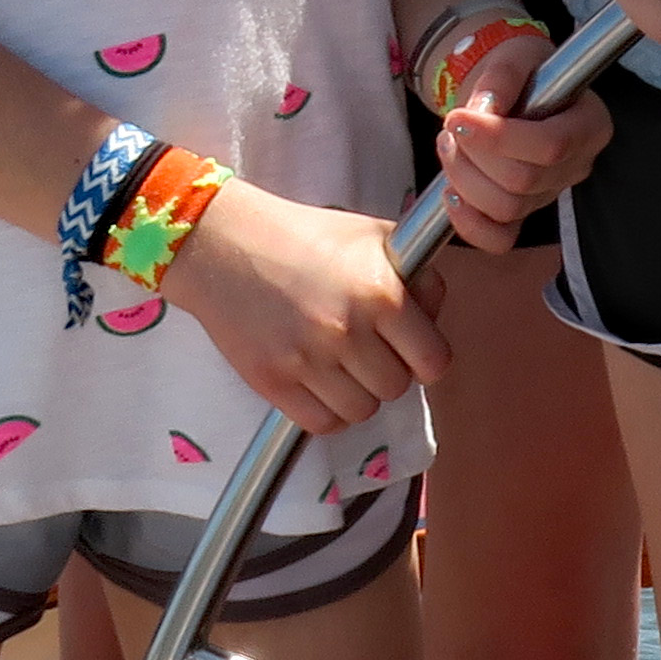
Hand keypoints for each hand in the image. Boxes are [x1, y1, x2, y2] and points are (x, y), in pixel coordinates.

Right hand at [166, 180, 451, 429]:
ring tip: (340, 363)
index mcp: (382, 293)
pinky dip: (326, 411)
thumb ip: (419, 278)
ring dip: (357, 393)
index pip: (434, 361)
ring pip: (361, 411)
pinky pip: (322, 423)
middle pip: (396, 388)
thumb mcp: (375, 238)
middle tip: (368, 349)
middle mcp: (348, 330)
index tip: (412, 350)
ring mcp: (307, 360)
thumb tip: (435, 319)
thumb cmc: (305, 236)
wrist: (225, 244)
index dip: (426, 357)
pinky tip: (318, 382)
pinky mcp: (272, 381)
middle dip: (388, 370)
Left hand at [430, 46, 607, 253]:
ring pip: (506, 208)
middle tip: (452, 125)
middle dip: (474, 156)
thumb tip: (486, 110)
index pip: (552, 146)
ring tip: (450, 145)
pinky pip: (499, 240)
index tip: (458, 117)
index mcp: (589, 124)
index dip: (499, 139)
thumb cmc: (519, 72)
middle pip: (524, 181)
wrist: (508, 89)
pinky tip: (451, 193)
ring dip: (463, 178)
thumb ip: (502, 76)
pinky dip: (468, 224)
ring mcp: (550, 194)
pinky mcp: (524, 214)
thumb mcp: (515, 56)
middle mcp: (577, 164)